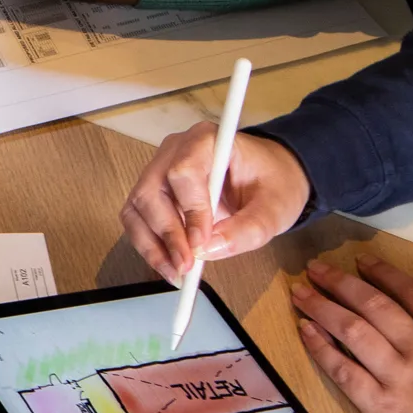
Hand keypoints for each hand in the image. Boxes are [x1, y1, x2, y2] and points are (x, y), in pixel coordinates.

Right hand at [122, 127, 311, 282]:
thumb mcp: (275, 208)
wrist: (268, 178)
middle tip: (186, 267)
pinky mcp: (152, 192)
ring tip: (177, 272)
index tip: (202, 243)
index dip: (189, 211)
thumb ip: (248, 228)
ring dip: (152, 244)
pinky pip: (137, 220)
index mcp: (207, 140)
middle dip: (167, 234)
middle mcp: (175, 150)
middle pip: (150, 192)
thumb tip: (208, 250)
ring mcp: (158, 169)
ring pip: (137, 209)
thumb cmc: (273, 183)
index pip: (182, 172)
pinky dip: (150, 246)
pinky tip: (169, 264)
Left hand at [291, 257, 412, 412]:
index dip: (382, 274)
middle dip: (340, 283)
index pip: (410, 294)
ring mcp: (397, 375)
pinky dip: (320, 348)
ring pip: (351, 331)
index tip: (359, 262)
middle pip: (372, 305)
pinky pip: (343, 371)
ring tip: (299, 293)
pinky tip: (304, 331)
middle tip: (314, 269)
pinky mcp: (380, 406)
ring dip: (322, 308)